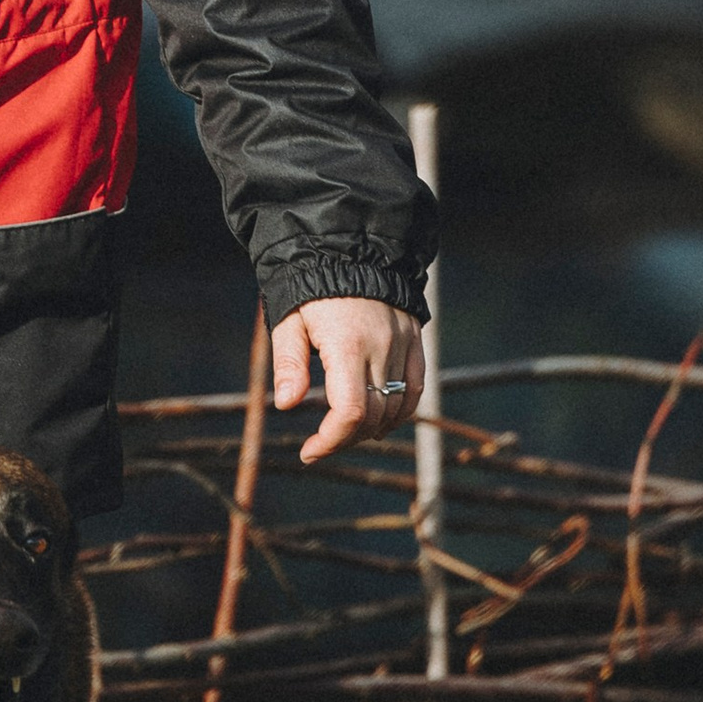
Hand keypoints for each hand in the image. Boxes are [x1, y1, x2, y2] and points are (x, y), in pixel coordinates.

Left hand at [270, 298, 421, 466]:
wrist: (349, 250)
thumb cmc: (310, 289)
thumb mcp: (289, 322)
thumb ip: (288, 364)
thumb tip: (287, 404)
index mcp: (348, 345)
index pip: (352, 411)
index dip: (332, 440)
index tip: (309, 451)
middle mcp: (382, 347)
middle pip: (375, 415)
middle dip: (346, 438)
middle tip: (320, 443)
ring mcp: (403, 344)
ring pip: (397, 406)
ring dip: (372, 429)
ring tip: (344, 432)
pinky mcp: (415, 340)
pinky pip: (414, 388)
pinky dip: (400, 411)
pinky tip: (379, 421)